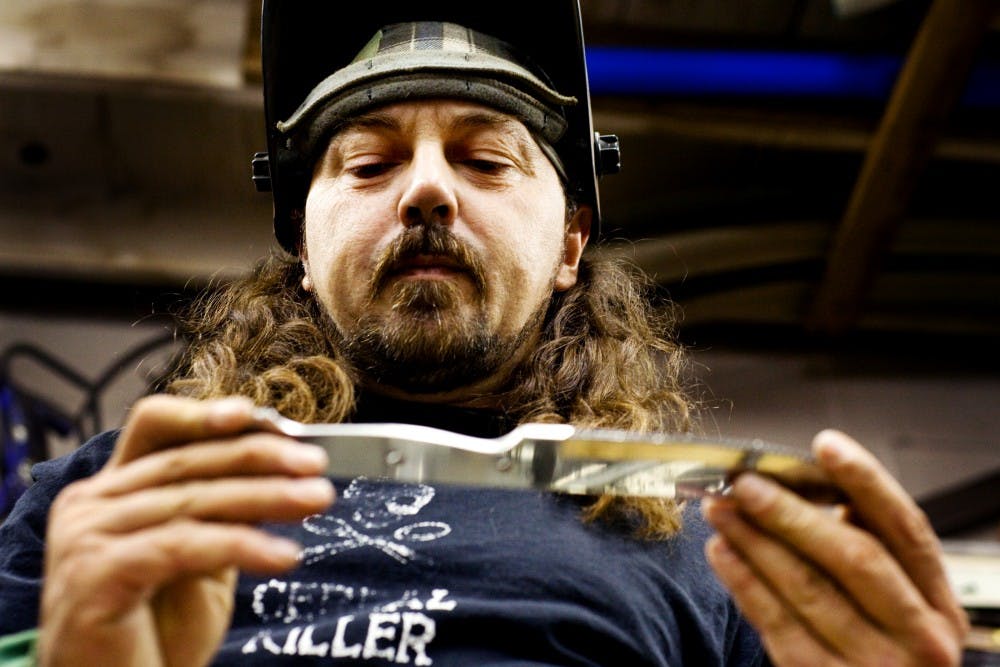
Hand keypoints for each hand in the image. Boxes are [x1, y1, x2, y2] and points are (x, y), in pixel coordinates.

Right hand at [38, 395, 334, 666]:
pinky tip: (285, 556)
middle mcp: (90, 505)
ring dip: (266, 496)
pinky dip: (242, 545)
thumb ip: (225, 511)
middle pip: (186, 461)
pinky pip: (183, 545)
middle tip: (316, 463)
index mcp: (110, 492)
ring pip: (192, 500)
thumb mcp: (203, 560)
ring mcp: (86, 537)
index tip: (266, 417)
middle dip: (260, 457)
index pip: (156, 427)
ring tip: (317, 499)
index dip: (206, 414)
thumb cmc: (158, 635)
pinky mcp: (96, 573)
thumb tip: (282, 465)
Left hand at [702, 429, 968, 665]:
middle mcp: (917, 638)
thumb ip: (873, 555)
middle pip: (854, 558)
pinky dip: (744, 582)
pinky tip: (721, 551)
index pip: (907, 531)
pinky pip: (776, 624)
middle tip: (747, 483)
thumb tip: (818, 490)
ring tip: (721, 508)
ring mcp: (871, 665)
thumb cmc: (881, 655)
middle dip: (794, 513)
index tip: (826, 445)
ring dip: (755, 541)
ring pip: (807, 589)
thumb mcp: (901, 611)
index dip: (867, 482)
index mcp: (937, 608)